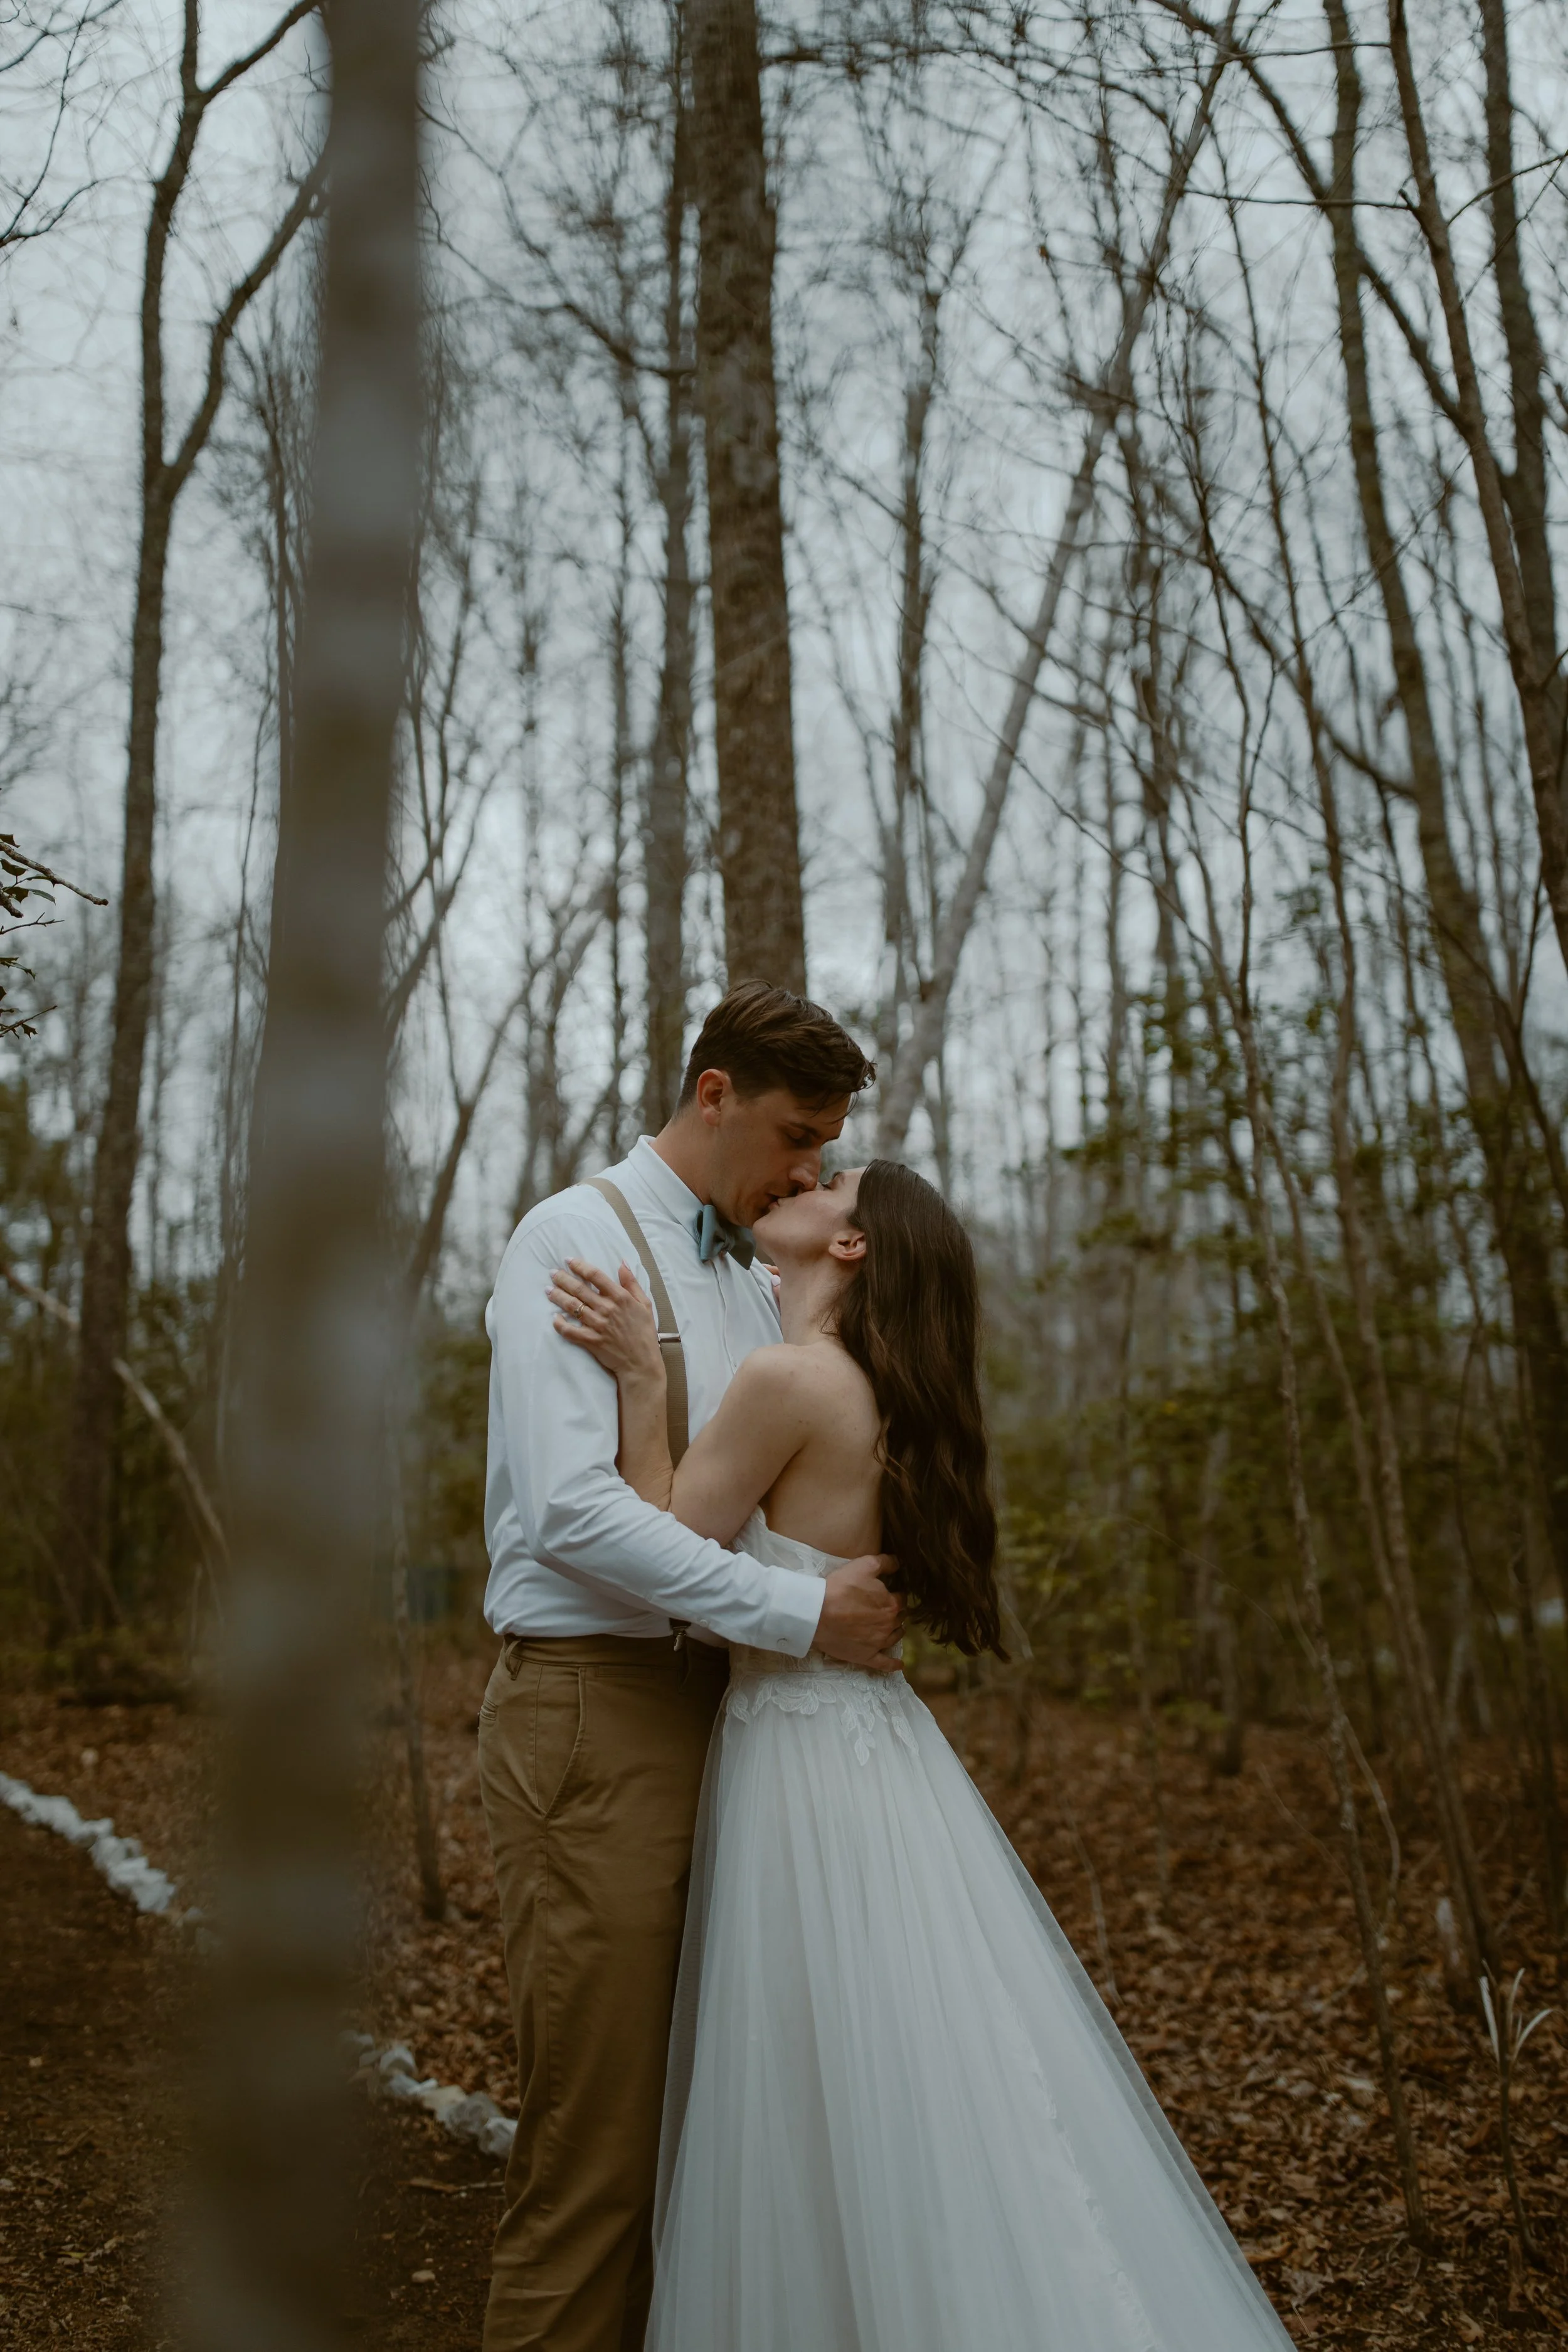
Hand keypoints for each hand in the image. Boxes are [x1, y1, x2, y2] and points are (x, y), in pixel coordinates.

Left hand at [548, 1259, 664, 1383]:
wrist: (641, 1363)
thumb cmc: (645, 1333)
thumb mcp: (645, 1304)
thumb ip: (632, 1283)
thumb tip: (622, 1263)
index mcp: (620, 1297)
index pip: (596, 1276)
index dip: (580, 1266)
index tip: (569, 1261)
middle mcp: (607, 1309)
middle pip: (580, 1289)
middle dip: (563, 1279)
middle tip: (552, 1273)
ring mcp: (598, 1325)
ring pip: (573, 1307)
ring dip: (558, 1297)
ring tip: (548, 1290)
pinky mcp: (591, 1341)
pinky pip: (570, 1331)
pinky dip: (560, 1325)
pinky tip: (554, 1319)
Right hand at [815, 1554, 903, 1674]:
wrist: (817, 1613)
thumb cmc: (840, 1587)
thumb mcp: (864, 1565)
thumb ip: (884, 1562)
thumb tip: (898, 1563)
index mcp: (891, 1605)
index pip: (901, 1599)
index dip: (895, 1594)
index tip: (890, 1592)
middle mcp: (888, 1625)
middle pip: (898, 1618)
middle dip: (896, 1612)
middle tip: (887, 1608)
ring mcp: (878, 1643)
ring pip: (894, 1637)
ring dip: (896, 1631)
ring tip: (895, 1628)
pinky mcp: (865, 1656)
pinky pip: (884, 1664)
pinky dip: (893, 1665)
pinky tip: (899, 1665)